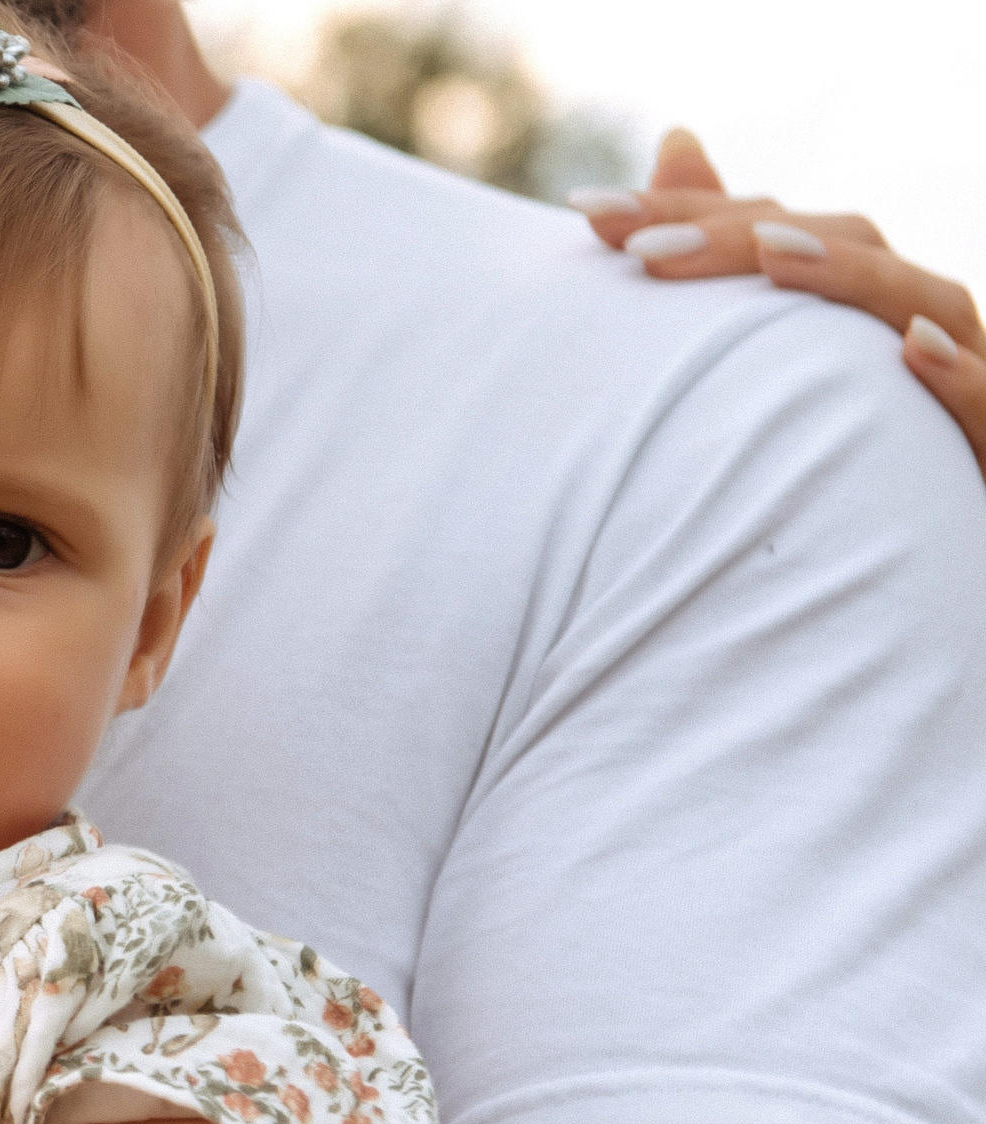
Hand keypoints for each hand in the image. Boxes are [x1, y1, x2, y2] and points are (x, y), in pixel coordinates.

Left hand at [574, 129, 985, 465]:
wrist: (904, 572)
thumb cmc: (821, 454)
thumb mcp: (762, 358)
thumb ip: (726, 254)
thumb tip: (677, 138)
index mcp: (847, 305)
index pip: (771, 232)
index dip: (688, 213)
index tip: (588, 211)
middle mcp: (909, 324)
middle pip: (846, 245)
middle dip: (739, 238)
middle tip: (638, 244)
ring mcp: (961, 373)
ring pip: (924, 302)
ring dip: (849, 276)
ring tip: (773, 255)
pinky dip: (959, 374)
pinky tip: (910, 351)